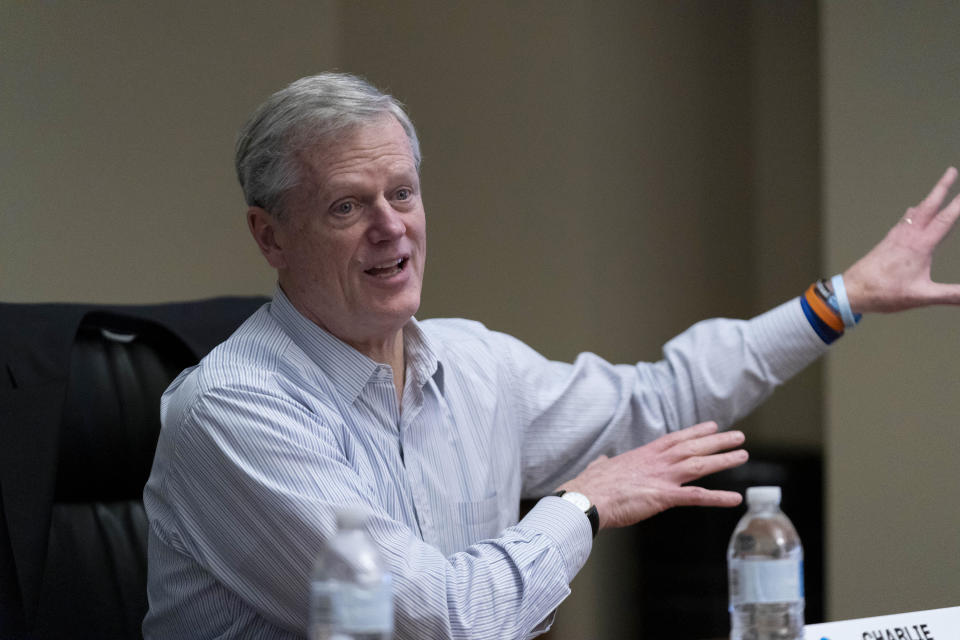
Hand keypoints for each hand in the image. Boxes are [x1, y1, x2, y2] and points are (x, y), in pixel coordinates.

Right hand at [557, 421, 746, 529]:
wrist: (587, 499)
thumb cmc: (591, 486)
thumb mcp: (600, 468)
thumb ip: (605, 463)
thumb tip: (603, 460)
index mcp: (644, 454)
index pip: (675, 438)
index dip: (696, 432)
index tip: (712, 426)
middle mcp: (658, 461)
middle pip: (693, 447)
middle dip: (717, 440)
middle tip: (738, 436)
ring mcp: (662, 477)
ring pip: (700, 465)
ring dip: (723, 459)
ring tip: (743, 455)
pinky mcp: (664, 496)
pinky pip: (697, 497)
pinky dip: (718, 497)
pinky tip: (735, 498)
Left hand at [843, 166, 959, 312]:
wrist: (851, 291)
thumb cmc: (884, 293)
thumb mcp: (922, 296)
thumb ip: (951, 295)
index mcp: (919, 246)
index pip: (945, 219)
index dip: (958, 204)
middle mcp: (907, 237)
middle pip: (928, 206)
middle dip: (941, 187)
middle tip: (951, 171)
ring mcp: (895, 238)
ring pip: (915, 213)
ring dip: (929, 199)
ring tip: (937, 189)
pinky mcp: (886, 242)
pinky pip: (904, 221)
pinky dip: (914, 213)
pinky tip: (912, 214)